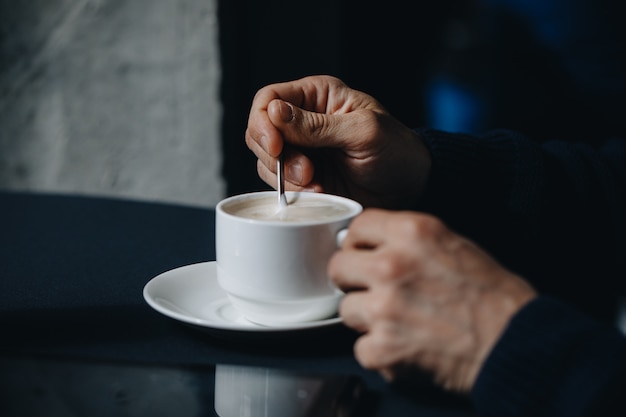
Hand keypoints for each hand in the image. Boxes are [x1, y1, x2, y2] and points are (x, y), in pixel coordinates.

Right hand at [245, 75, 430, 208]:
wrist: (409, 187)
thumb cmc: (396, 150)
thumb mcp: (362, 131)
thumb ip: (318, 125)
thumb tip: (274, 112)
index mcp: (317, 96)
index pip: (268, 99)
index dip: (263, 122)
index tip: (276, 146)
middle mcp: (303, 121)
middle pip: (258, 131)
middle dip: (275, 155)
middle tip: (307, 170)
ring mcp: (302, 151)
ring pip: (265, 160)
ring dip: (286, 177)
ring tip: (317, 183)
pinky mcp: (304, 177)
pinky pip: (280, 183)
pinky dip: (293, 191)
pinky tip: (318, 192)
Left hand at [328, 209, 536, 392]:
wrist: (515, 343)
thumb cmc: (491, 295)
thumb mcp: (452, 243)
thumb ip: (408, 240)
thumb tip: (372, 244)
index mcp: (411, 233)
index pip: (358, 227)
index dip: (359, 243)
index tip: (364, 255)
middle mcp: (391, 265)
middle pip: (338, 266)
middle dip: (353, 280)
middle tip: (374, 290)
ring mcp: (383, 308)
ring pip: (345, 309)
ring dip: (367, 318)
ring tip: (398, 322)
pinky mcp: (382, 348)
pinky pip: (361, 347)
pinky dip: (380, 351)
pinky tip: (406, 346)